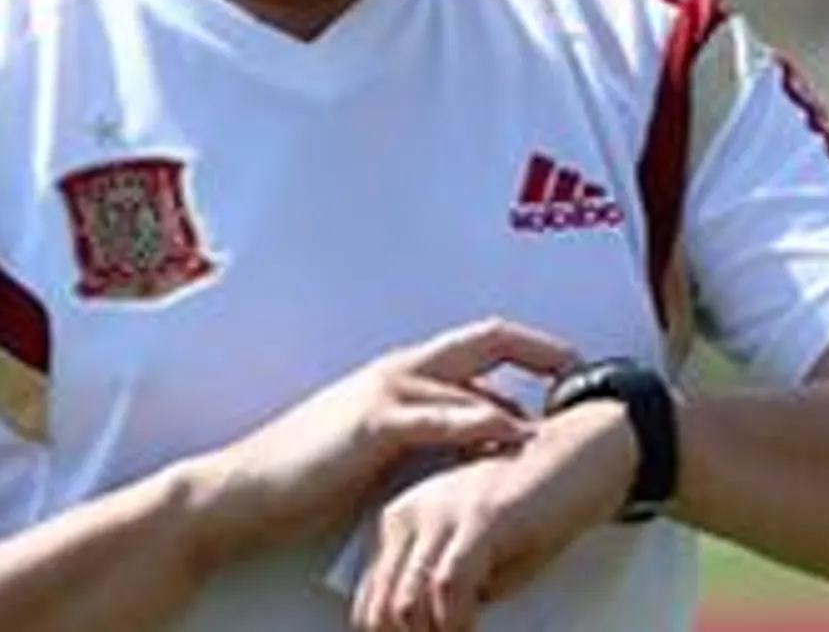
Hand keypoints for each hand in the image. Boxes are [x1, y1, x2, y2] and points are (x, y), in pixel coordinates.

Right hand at [190, 318, 579, 561]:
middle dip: (540, 349)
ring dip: (520, 394)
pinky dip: (480, 421)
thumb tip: (478, 442)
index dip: (527, 350)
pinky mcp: (373, 424)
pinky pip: (439, 416)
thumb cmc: (307, 474)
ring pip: (468, 378)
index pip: (477, 345)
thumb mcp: (379, 447)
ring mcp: (385, 392)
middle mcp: (398, 371)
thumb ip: (427, 435)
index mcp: (400, 374)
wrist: (245, 490)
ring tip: (565, 410)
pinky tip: (512, 432)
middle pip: (485, 339)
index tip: (568, 367)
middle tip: (583, 368)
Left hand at [350, 401, 637, 631]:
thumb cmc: (535, 503)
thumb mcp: (482, 552)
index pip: (373, 597)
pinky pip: (449, 587)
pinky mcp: (478, 518)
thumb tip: (438, 628)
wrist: (580, 450)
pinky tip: (472, 630)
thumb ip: (452, 586)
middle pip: (383, 607)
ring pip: (408, 604)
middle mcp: (410, 513)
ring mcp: (441, 513)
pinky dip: (458, 623)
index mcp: (402, 520)